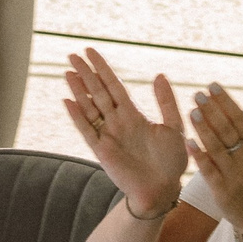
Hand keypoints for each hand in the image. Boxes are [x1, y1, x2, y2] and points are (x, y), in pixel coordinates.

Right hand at [62, 49, 189, 216]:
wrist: (163, 189)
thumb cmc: (172, 161)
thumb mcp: (174, 127)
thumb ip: (166, 102)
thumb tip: (159, 75)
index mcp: (134, 115)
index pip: (114, 86)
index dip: (102, 69)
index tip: (90, 52)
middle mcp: (118, 122)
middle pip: (98, 92)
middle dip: (86, 74)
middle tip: (72, 56)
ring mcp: (108, 135)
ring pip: (89, 107)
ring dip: (78, 90)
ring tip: (68, 72)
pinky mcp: (102, 151)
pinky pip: (87, 130)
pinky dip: (77, 116)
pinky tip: (68, 101)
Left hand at [183, 83, 242, 240]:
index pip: (240, 120)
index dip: (225, 102)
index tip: (213, 86)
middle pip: (226, 131)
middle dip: (211, 111)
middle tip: (198, 93)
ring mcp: (234, 177)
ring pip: (216, 149)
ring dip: (203, 130)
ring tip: (192, 111)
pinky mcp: (224, 193)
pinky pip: (209, 173)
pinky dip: (199, 158)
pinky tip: (188, 143)